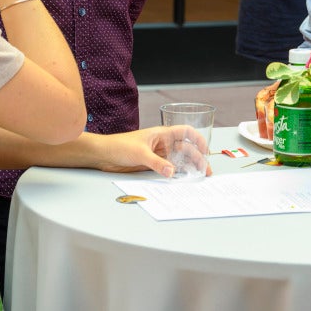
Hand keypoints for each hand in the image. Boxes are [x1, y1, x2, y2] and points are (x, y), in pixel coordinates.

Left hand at [89, 126, 212, 177]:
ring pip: (180, 159)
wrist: (104, 155)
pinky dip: (178, 172)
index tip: (206, 150)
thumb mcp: (140, 153)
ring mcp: (159, 154)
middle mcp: (163, 143)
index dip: (198, 139)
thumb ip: (157, 163)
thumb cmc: (120, 146)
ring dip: (190, 166)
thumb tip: (172, 172)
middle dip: (197, 157)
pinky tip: (184, 178)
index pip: (186, 132)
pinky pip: (170, 168)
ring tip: (199, 175)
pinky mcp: (154, 164)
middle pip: (186, 148)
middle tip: (205, 170)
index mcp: (162, 133)